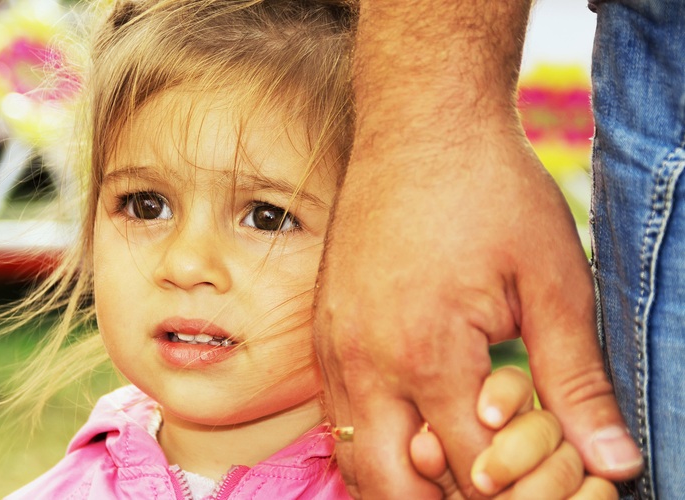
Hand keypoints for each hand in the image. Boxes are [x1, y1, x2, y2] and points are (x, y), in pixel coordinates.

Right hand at [314, 124, 641, 497]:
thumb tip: (615, 460)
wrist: (419, 128)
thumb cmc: (488, 192)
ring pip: (356, 461)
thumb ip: (576, 381)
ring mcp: (334, 351)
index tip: (555, 472)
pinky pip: (340, 419)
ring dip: (405, 481)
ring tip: (457, 464)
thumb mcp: (554, 282)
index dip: (522, 489)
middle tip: (495, 483)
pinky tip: (416, 426)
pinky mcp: (324, 335)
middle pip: (395, 489)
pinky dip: (378, 443)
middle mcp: (365, 365)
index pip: (472, 476)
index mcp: (428, 355)